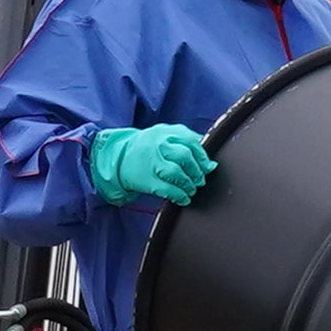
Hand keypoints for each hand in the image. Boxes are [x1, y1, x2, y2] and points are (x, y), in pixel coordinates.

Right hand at [89, 123, 215, 205]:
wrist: (119, 156)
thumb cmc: (149, 147)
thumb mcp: (166, 138)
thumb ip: (188, 146)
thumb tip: (211, 165)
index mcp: (166, 132)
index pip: (192, 142)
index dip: (203, 157)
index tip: (208, 167)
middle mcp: (159, 145)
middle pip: (185, 157)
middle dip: (197, 171)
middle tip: (200, 180)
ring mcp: (152, 162)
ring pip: (177, 173)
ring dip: (189, 184)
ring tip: (191, 189)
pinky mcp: (147, 179)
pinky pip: (167, 189)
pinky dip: (179, 195)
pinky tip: (184, 198)